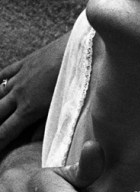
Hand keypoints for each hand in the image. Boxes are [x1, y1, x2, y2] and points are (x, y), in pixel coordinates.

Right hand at [0, 36, 66, 150]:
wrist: (80, 50)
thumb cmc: (77, 83)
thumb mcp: (64, 110)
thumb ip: (48, 126)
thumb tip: (34, 141)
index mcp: (29, 109)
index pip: (5, 131)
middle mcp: (19, 94)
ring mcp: (20, 77)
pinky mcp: (25, 63)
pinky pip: (4, 73)